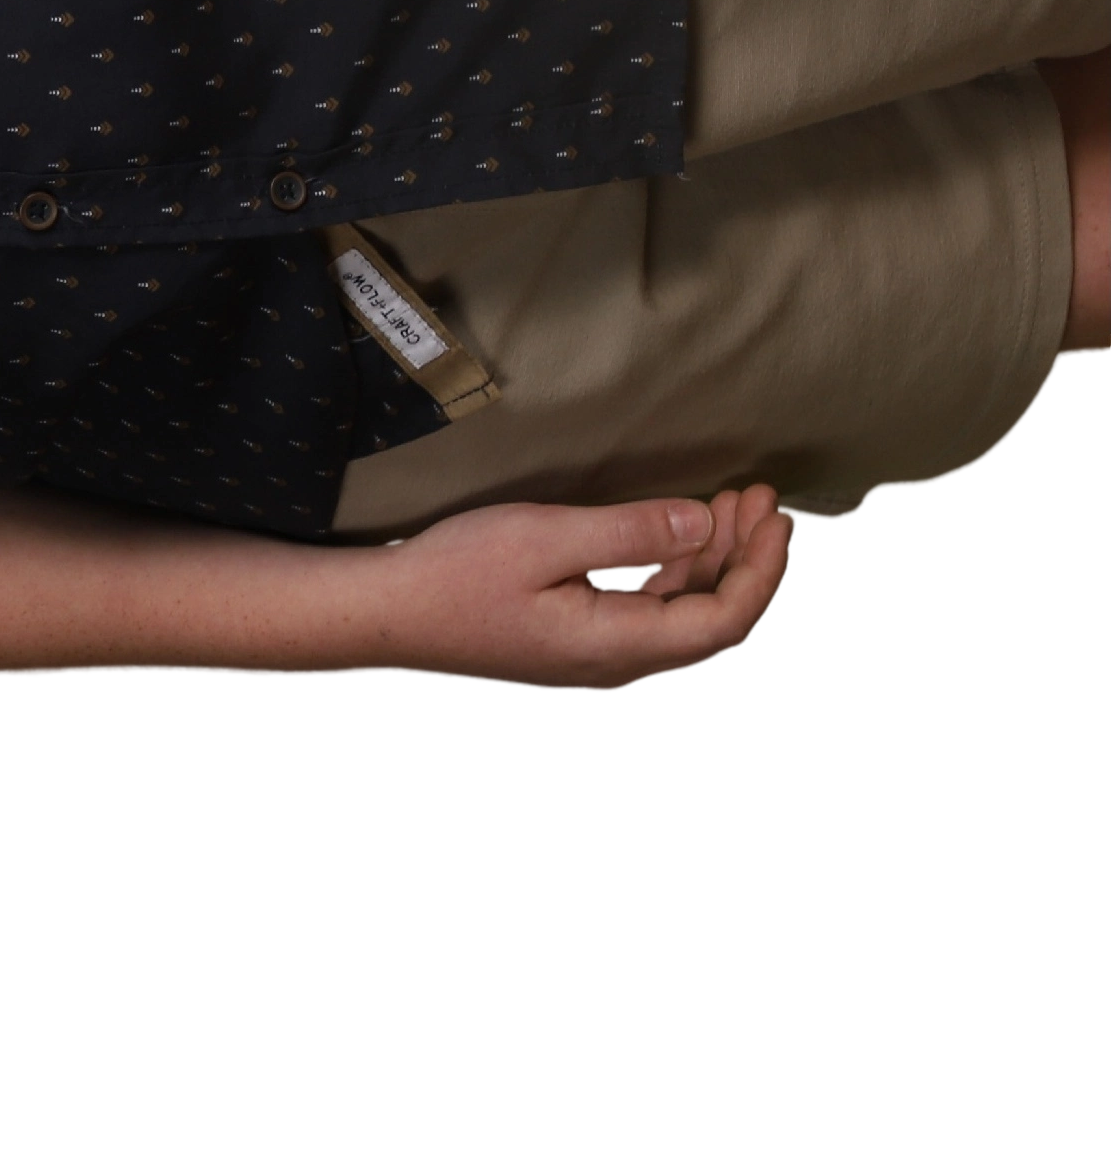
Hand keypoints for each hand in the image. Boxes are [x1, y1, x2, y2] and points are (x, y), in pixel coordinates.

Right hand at [372, 483, 798, 691]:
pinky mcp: (571, 641)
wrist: (385, 613)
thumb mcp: (544, 539)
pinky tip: (670, 536)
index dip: (759, 565)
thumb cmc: (454, 574)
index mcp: (617, 643)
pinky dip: (670, 572)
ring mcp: (592, 655)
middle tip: (758, 498)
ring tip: (724, 506)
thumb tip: (703, 524)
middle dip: (742, 557)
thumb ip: (629, 534)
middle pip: (710, 618)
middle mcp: (615, 661)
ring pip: (679, 614)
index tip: (773, 512)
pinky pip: (645, 612)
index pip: (723, 617)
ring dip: (707, 561)